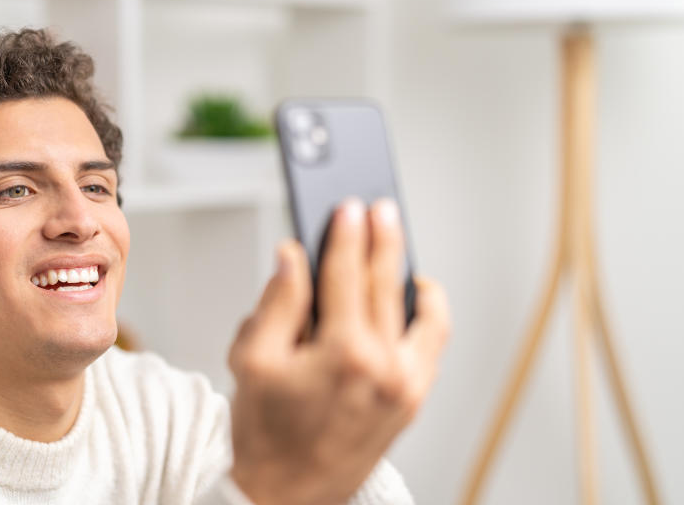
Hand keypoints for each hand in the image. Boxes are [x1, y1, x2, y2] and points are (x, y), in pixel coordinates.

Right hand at [227, 198, 450, 504]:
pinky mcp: (412, 402)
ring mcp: (405, 387)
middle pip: (387, 285)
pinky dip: (426, 319)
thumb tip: (292, 258)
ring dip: (412, 277)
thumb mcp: (252, 360)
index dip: (346, 234)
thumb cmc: (265, 437)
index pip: (347, 275)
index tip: (348, 207)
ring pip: (423, 316)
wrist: (283, 498)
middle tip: (379, 210)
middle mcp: (385, 369)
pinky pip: (431, 348)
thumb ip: (278, 302)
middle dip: (382, 240)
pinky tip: (412, 301)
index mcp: (344, 354)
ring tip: (399, 253)